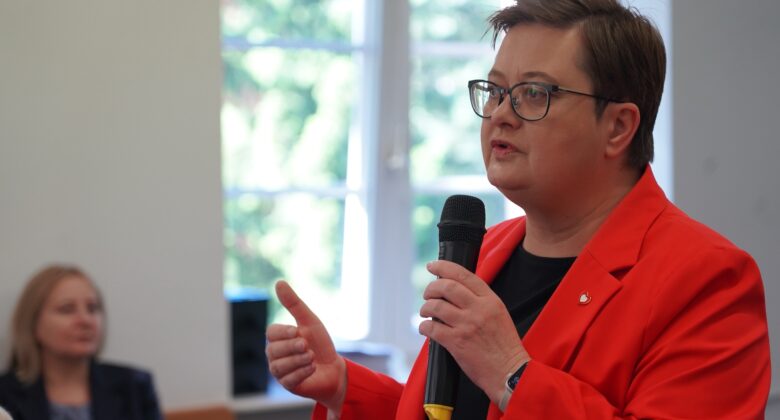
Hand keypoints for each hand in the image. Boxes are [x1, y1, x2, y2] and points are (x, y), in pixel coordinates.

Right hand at [266, 281, 346, 411]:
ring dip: (298, 360)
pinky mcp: (288, 385)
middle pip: (273, 350)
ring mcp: (280, 371)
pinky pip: (288, 380)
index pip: (271, 333)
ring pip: (279, 366)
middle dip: (292, 347)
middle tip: (307, 345)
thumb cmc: (320, 344)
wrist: (334, 368)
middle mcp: (275, 354)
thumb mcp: (309, 321)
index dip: (283, 332)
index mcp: (279, 338)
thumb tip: (279, 282)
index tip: (297, 331)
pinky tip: (312, 368)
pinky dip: (302, 372)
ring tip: (312, 357)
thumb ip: (294, 304)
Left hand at [419, 260, 529, 404]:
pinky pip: (432, 328)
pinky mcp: (457, 342)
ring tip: (425, 312)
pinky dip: (424, 327)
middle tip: (427, 293)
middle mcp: (478, 309)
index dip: (444, 267)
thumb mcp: (499, 314)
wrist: (510, 372)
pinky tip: (425, 328)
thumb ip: (480, 301)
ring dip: (426, 308)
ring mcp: (467, 325)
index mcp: (490, 300)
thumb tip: (455, 290)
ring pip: (436, 306)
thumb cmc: (504, 345)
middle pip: (447, 287)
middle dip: (431, 287)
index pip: (463, 275)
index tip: (432, 265)